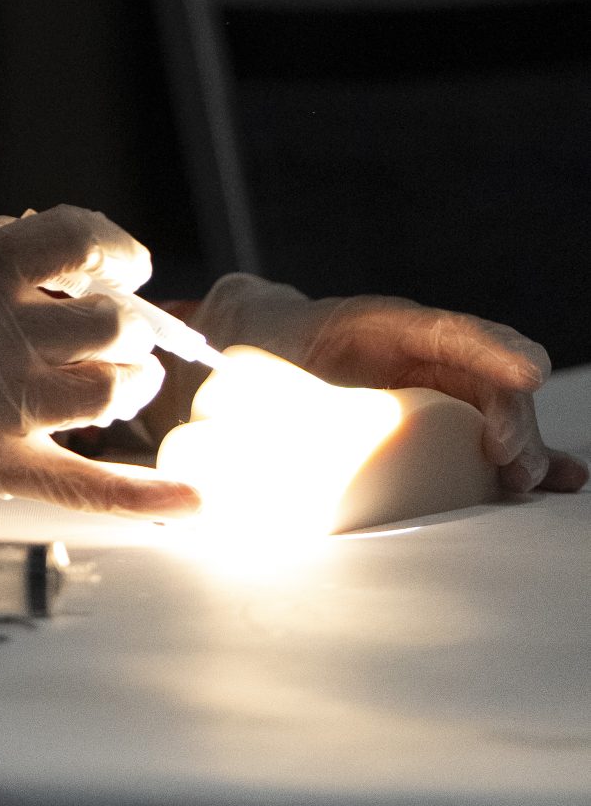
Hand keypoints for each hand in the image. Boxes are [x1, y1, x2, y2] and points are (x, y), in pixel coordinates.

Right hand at [0, 206, 201, 530]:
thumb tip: (55, 249)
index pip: (73, 241)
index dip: (116, 248)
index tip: (125, 265)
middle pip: (108, 323)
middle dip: (127, 324)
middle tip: (112, 332)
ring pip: (109, 392)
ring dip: (131, 383)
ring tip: (119, 383)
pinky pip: (83, 486)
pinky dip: (143, 498)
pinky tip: (194, 503)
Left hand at [194, 274, 587, 496]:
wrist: (248, 351)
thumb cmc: (259, 349)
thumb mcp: (259, 360)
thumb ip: (268, 384)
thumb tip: (264, 424)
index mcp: (379, 325)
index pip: (448, 330)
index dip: (490, 348)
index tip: (527, 372)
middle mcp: (417, 352)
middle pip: (486, 375)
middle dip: (511, 415)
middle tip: (511, 462)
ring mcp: (432, 387)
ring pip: (495, 408)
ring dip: (521, 444)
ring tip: (527, 480)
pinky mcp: (434, 423)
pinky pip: (488, 435)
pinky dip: (524, 456)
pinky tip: (557, 479)